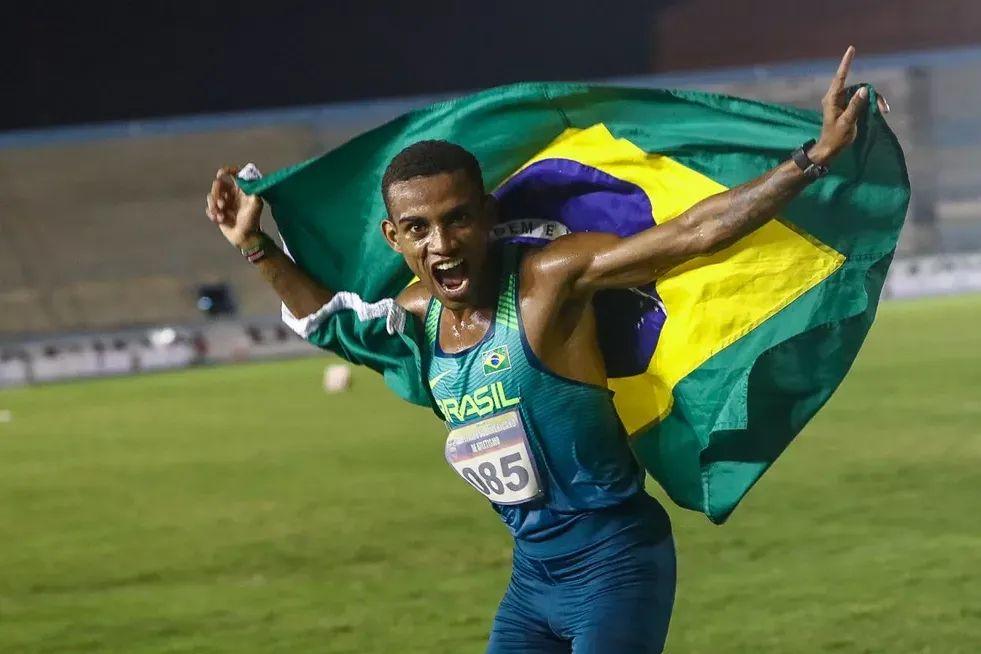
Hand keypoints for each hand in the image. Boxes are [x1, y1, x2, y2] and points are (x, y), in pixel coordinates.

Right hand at [205, 166, 263, 248]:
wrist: (245, 237)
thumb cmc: (252, 220)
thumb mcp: (256, 204)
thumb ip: (253, 190)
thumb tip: (244, 178)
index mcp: (241, 189)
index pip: (234, 174)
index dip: (226, 171)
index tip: (220, 175)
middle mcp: (232, 194)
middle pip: (218, 184)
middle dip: (216, 193)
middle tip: (222, 204)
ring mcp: (224, 203)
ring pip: (211, 196)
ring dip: (214, 206)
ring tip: (221, 216)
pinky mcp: (218, 212)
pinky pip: (209, 208)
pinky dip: (213, 214)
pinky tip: (220, 220)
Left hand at [811, 46, 888, 164]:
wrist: (830, 149)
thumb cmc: (835, 137)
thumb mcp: (847, 122)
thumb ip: (855, 106)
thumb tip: (863, 89)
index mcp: (832, 98)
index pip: (840, 77)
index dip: (846, 63)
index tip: (851, 49)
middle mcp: (836, 97)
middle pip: (857, 86)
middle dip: (872, 93)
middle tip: (883, 107)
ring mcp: (842, 102)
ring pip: (861, 93)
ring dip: (874, 100)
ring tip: (883, 110)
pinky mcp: (847, 107)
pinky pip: (861, 100)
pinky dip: (871, 103)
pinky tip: (880, 111)